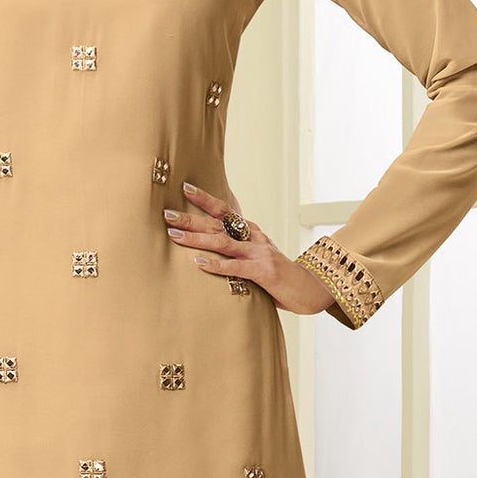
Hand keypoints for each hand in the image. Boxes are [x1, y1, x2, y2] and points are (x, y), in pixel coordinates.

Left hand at [163, 182, 331, 314]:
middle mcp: (253, 237)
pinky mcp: (262, 271)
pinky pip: (235, 267)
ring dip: (196, 238)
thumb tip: (211, 247)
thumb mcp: (256, 257)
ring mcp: (258, 253)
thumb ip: (237, 251)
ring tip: (174, 235)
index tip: (184, 188)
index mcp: (250, 232)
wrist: (310, 289)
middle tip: (166, 214)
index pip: (224, 210)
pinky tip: (198, 263)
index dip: (204, 199)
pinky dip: (216, 265)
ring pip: (222, 242)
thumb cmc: (278, 276)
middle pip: (216, 224)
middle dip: (190, 218)